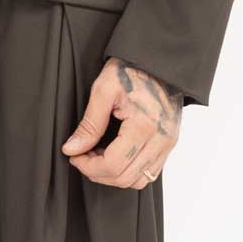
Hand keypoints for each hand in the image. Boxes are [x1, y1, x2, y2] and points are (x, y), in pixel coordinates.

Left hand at [61, 56, 182, 187]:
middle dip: (97, 172)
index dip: (88, 166)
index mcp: (145, 126)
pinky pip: (150, 172)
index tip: (74, 155)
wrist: (159, 61)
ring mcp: (168, 144)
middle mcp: (161, 139)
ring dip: (114, 175)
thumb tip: (72, 149)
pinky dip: (129, 171)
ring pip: (139, 180)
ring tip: (98, 156)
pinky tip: (115, 155)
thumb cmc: (131, 69)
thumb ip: (89, 123)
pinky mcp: (170, 144)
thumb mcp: (104, 89)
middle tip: (82, 156)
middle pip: (124, 177)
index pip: (113, 164)